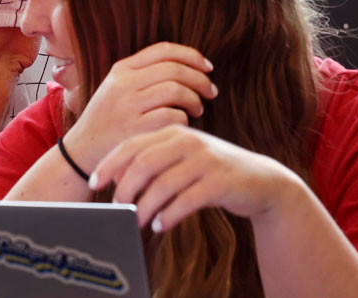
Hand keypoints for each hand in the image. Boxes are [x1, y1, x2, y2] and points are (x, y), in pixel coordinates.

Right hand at [62, 42, 216, 171]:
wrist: (82, 150)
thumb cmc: (108, 120)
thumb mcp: (116, 89)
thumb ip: (143, 75)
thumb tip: (191, 67)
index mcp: (120, 70)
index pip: (163, 50)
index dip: (191, 55)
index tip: (207, 67)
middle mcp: (122, 84)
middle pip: (175, 69)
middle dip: (201, 80)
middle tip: (211, 92)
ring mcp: (127, 106)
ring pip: (176, 91)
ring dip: (195, 100)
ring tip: (198, 110)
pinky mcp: (134, 129)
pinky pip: (173, 116)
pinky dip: (184, 120)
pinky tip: (182, 125)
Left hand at [91, 124, 302, 232]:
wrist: (262, 181)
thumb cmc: (211, 172)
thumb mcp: (181, 160)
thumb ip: (153, 163)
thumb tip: (116, 181)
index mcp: (173, 131)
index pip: (131, 145)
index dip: (110, 164)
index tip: (95, 183)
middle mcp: (188, 141)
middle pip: (143, 163)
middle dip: (125, 187)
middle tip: (116, 207)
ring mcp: (206, 160)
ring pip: (163, 184)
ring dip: (146, 206)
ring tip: (137, 221)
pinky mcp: (221, 182)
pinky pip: (186, 200)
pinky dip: (169, 215)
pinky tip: (160, 225)